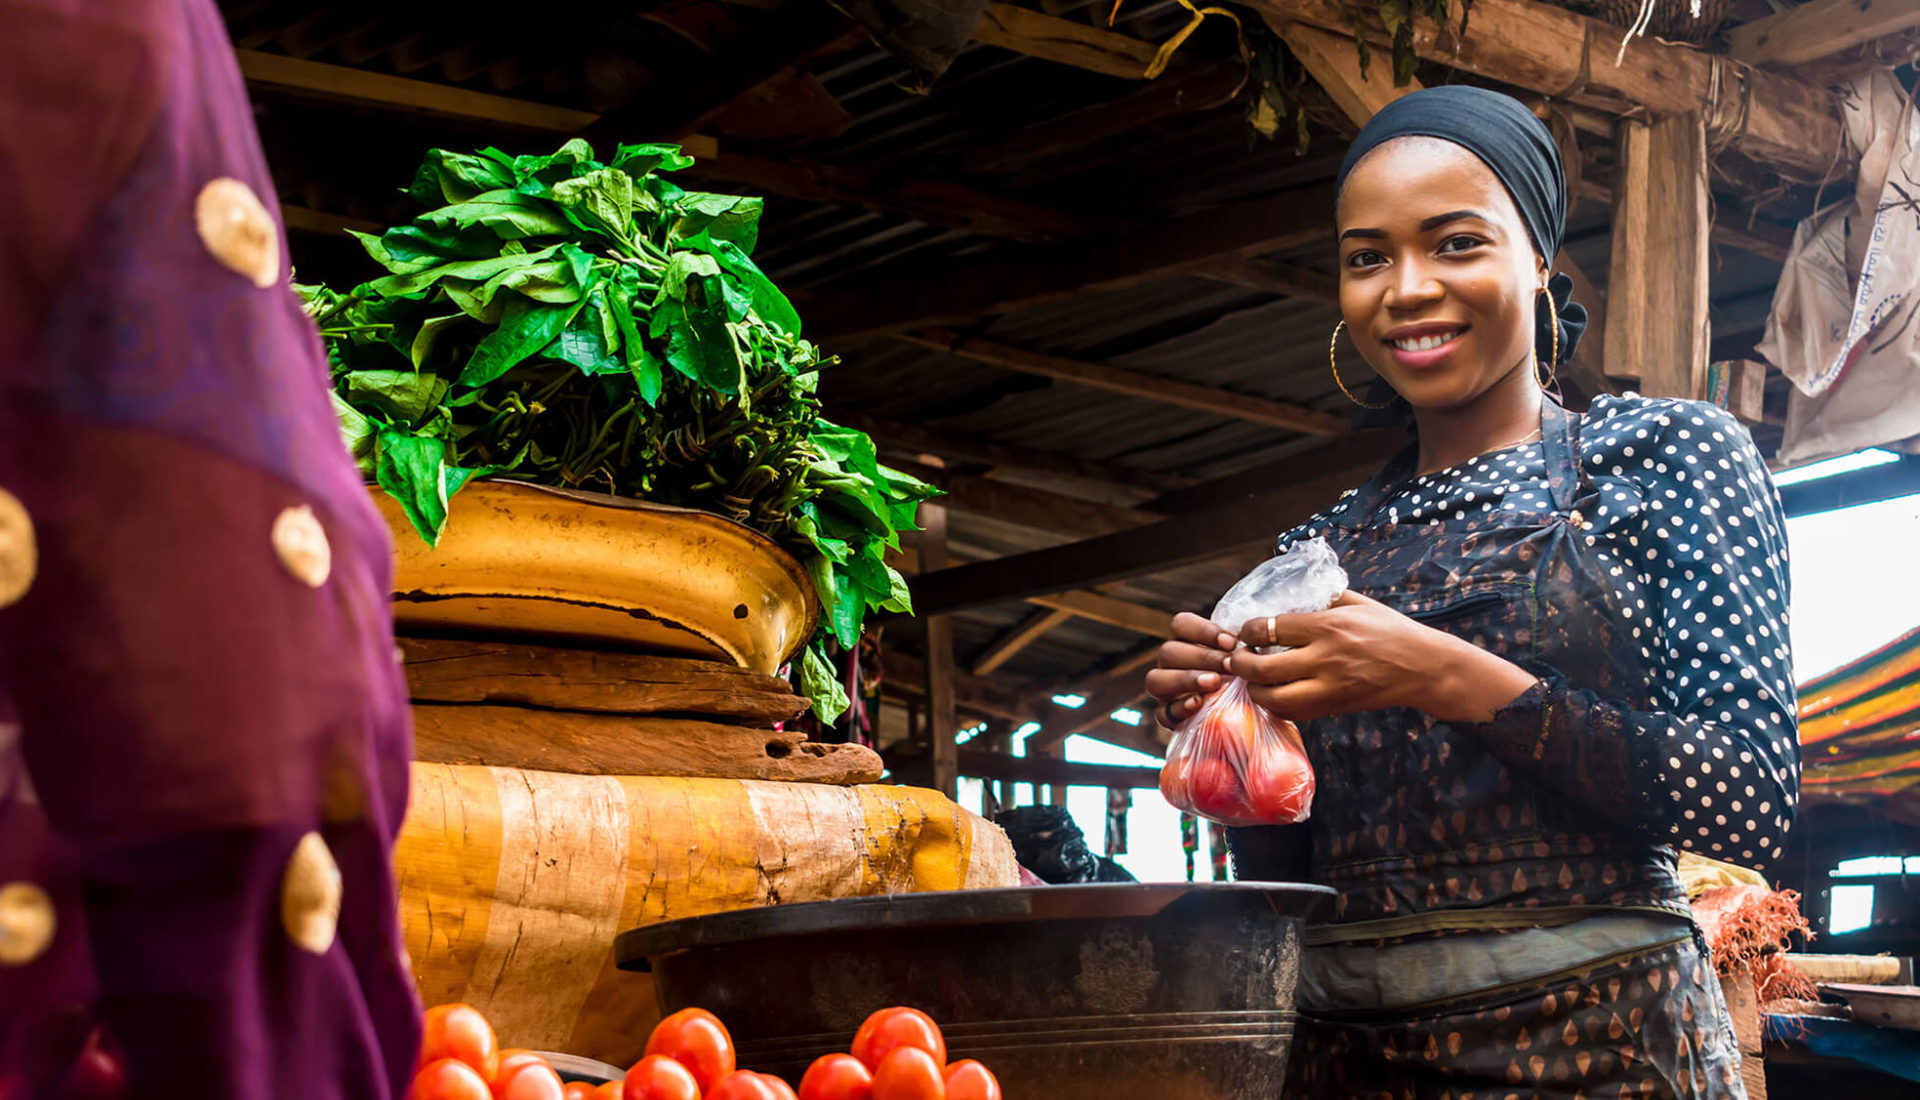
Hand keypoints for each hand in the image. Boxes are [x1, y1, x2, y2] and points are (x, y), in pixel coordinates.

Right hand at [1144, 612, 1237, 725]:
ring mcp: (1164, 692)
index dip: (1202, 630)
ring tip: (1214, 683)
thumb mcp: (1248, 662)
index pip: (1180, 624)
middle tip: (1230, 666)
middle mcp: (1170, 664)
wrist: (1246, 719)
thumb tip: (1250, 643)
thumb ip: (1244, 651)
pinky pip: (1162, 713)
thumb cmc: (1247, 681)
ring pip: (1156, 680)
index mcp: (1186, 642)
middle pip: (1168, 651)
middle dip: (1201, 657)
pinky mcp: (1167, 718)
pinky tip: (1199, 703)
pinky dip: (1179, 707)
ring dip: (1186, 679)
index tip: (1231, 643)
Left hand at [1228, 590, 1537, 722]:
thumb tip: (1284, 595)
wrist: (1423, 667)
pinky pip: (1294, 713)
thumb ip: (1321, 597)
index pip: (1269, 629)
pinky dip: (1276, 706)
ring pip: (1274, 699)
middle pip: (1263, 669)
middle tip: (1236, 658)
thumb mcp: (1357, 602)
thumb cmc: (1390, 630)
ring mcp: (1329, 688)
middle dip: (1239, 665)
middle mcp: (1325, 658)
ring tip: (1252, 679)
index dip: (1247, 632)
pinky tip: (1274, 693)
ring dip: (1254, 690)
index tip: (1245, 632)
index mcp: (1328, 626)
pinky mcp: (1334, 707)